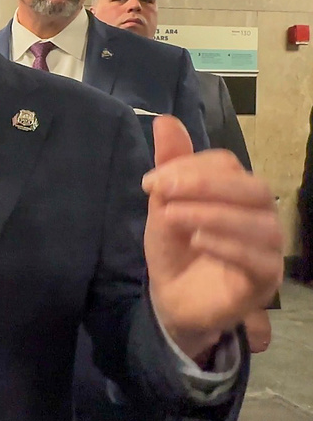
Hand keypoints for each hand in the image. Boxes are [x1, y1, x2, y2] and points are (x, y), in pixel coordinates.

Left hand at [143, 115, 282, 360]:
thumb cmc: (175, 248)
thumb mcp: (164, 204)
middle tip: (163, 191)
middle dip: (205, 184)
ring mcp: (268, 249)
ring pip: (259, 223)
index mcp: (237, 191)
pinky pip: (259, 260)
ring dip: (212, 214)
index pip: (227, 164)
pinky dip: (228, 246)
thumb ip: (171, 166)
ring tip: (173, 216)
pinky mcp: (265, 281)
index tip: (151, 181)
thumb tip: (165, 120)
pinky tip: (198, 240)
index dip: (190, 167)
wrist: (172, 300)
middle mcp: (261, 215)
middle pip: (252, 188)